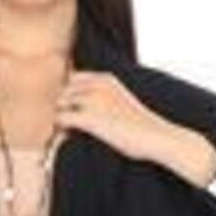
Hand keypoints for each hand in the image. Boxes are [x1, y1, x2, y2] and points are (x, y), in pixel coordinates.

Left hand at [53, 72, 214, 186]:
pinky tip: (67, 138)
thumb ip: (105, 98)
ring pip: (59, 103)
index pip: (73, 78)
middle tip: (64, 124)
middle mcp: (97, 85)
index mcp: (105, 78)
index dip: (69, 95)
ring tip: (64, 132)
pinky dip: (59, 129)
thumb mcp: (122, 101)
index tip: (70, 109)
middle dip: (62, 106)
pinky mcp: (89, 118)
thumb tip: (86, 112)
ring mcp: (93, 100)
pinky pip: (61, 118)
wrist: (156, 136)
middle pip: (63, 90)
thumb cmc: (142, 126)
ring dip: (59, 118)